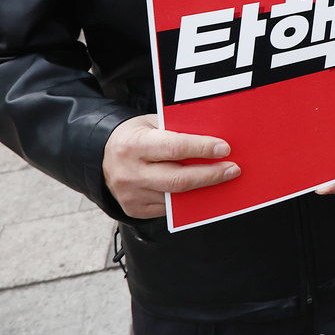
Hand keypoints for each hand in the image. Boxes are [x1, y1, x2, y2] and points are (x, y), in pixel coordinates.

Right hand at [102, 115, 238, 218]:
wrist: (102, 156)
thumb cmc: (135, 136)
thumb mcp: (152, 124)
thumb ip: (178, 132)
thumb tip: (214, 140)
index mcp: (133, 145)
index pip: (174, 148)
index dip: (202, 149)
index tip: (224, 149)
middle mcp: (129, 172)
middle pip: (178, 179)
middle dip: (210, 175)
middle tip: (232, 169)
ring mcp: (131, 195)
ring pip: (175, 196)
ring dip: (203, 189)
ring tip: (223, 179)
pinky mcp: (135, 210)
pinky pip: (168, 208)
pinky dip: (189, 200)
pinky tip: (203, 191)